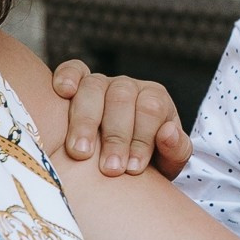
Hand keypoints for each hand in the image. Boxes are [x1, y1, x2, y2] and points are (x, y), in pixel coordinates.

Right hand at [49, 59, 188, 176]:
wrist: (118, 161)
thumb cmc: (144, 161)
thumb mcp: (167, 162)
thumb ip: (175, 149)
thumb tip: (167, 133)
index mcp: (155, 100)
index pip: (151, 109)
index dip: (142, 139)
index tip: (133, 169)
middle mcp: (128, 87)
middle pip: (121, 98)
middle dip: (116, 136)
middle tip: (110, 169)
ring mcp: (101, 83)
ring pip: (93, 87)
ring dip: (85, 121)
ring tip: (81, 153)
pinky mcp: (77, 82)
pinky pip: (72, 69)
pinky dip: (67, 77)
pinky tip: (64, 93)